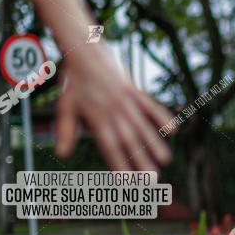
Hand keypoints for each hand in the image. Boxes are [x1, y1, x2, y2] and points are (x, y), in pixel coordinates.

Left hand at [54, 53, 173, 170]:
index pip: (109, 147)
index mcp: (95, 118)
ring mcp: (125, 100)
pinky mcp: (134, 90)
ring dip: (155, 144)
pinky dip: (162, 117)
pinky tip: (172, 130)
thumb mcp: (65, 106)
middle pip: (130, 141)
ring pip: (143, 126)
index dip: (119, 165)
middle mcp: (113, 111)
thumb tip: (62, 154)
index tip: (127, 183)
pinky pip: (150, 105)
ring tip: (165, 161)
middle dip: (141, 161)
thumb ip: (65, 130)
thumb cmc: (73, 82)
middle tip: (152, 180)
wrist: (83, 51)